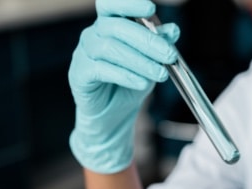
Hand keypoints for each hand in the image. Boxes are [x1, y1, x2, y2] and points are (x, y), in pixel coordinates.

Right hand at [68, 0, 179, 173]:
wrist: (113, 114)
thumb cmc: (130, 83)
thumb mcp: (150, 63)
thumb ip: (159, 45)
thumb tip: (173, 30)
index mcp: (109, 25)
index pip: (113, 5)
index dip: (129, 4)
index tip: (150, 7)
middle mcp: (93, 35)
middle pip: (116, 27)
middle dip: (147, 40)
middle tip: (170, 55)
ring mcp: (83, 53)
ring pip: (109, 48)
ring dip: (140, 61)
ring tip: (160, 74)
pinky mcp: (79, 74)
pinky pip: (100, 69)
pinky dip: (125, 75)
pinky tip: (142, 83)